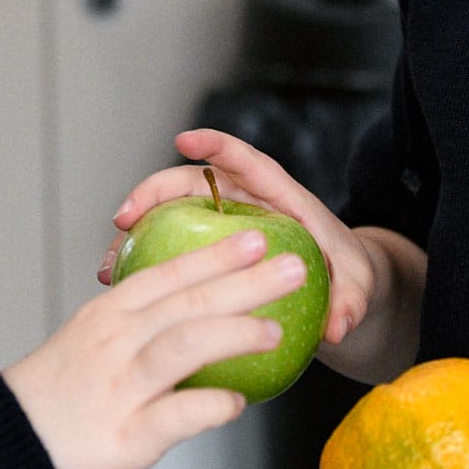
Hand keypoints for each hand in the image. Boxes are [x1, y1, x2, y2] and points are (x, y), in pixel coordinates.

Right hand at [4, 231, 307, 468]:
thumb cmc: (51, 402)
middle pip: (188, 300)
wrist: (3, 452)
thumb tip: (191, 319)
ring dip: (236, 333)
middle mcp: (113, 342)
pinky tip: (238, 404)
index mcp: (106, 316)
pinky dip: (213, 406)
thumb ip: (133, 331)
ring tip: (275, 331)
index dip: (216, 254)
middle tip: (293, 267)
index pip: (169, 273)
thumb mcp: (86, 347)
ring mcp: (119, 387)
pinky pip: (179, 415)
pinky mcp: (125, 436)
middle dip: (245, 280)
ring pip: (186, 344)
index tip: (257, 236)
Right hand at [107, 130, 379, 348]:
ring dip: (136, 237)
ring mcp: (222, 231)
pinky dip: (144, 270)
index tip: (185, 140)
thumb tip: (339, 327)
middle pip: (191, 186)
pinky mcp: (208, 258)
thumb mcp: (359, 287)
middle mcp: (244, 207)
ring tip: (108, 266)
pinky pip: (170, 255)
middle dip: (153, 193)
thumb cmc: (349, 278)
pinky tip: (121, 295)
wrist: (338, 294)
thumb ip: (353, 302)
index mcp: (280, 199)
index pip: (247, 161)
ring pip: (171, 221)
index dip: (216, 147)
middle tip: (123, 218)